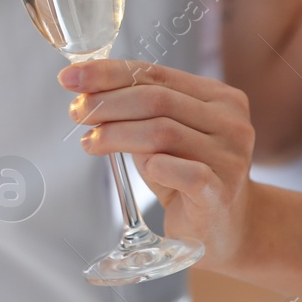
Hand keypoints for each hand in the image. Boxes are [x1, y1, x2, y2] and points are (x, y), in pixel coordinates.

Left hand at [60, 59, 256, 266]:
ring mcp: (230, 157)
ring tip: (91, 142)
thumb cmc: (186, 176)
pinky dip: (155, 165)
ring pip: (163, 131)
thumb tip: (85, 94)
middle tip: (77, 113)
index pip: (155, 73)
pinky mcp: (221, 192)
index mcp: (218, 98)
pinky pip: (185, 172)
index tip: (70, 77)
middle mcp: (231, 122)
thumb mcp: (163, 137)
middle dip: (107, 103)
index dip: (108, 73)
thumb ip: (138, 112)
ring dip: (116, 134)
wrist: (225, 228)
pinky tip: (136, 166)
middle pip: (156, 99)